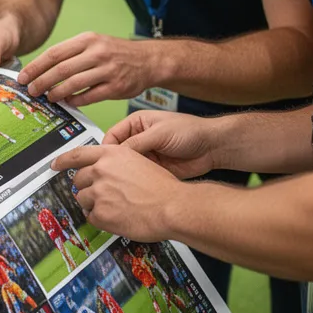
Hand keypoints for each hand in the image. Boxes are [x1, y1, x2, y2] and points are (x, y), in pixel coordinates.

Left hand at [16, 33, 159, 106]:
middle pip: (61, 69)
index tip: (24, 77)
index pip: (54, 53)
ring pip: (73, 83)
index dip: (36, 66)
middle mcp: (97, 52)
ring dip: (56, 93)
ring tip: (48, 98)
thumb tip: (43, 69)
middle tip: (31, 90)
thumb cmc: (116, 53)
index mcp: (88, 40)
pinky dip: (75, 100)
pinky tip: (68, 102)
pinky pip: (90, 96)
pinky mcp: (116, 87)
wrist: (148, 60)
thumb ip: (71, 53)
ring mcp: (108, 70)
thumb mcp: (94, 43)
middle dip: (41, 81)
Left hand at [51, 145, 177, 240]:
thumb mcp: (137, 162)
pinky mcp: (101, 213)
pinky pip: (91, 217)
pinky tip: (116, 218)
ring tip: (114, 208)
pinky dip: (101, 220)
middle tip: (101, 195)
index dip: (63, 160)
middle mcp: (101, 170)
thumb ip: (116, 164)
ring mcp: (99, 192)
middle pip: (78, 180)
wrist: (172, 206)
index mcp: (110, 154)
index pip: (77, 154)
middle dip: (86, 188)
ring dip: (94, 205)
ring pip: (82, 199)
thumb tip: (102, 172)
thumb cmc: (162, 186)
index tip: (54, 165)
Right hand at [103, 109, 217, 179]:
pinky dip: (134, 182)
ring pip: (126, 167)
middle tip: (106, 176)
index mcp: (136, 124)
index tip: (100, 162)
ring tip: (117, 185)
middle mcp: (138, 139)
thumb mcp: (159, 133)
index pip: (112, 136)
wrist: (212, 147)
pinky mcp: (153, 170)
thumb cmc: (189, 131)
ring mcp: (146, 155)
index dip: (105, 149)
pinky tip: (131, 189)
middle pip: (117, 153)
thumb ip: (136, 142)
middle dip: (112, 164)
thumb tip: (115, 154)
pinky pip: (138, 176)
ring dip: (123, 175)